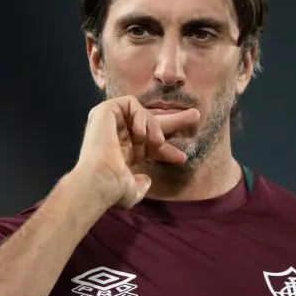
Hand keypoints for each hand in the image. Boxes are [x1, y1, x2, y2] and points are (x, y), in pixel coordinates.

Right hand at [70, 95, 200, 208]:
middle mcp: (118, 136)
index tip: (182, 158)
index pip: (151, 146)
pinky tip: (141, 133)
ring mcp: (111, 123)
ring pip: (143, 113)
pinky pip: (130, 103)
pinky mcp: (105, 111)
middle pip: (150, 123)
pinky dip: (141, 115)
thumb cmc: (113, 189)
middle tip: (195, 116)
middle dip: (174, 119)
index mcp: (125, 153)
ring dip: (155, 125)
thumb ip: (140, 187)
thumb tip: (146, 181)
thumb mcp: (132, 192)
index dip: (167, 150)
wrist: (100, 181)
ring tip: (157, 141)